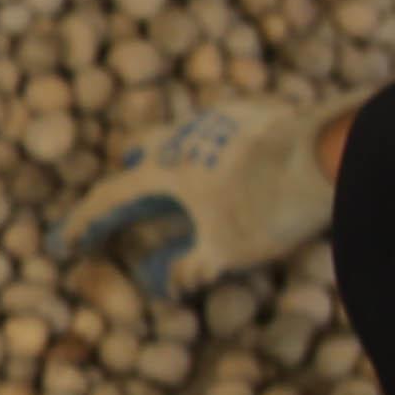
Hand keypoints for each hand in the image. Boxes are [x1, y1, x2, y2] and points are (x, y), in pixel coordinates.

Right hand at [52, 92, 352, 298]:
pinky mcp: (258, 112)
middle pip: (141, 151)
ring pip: (182, 136)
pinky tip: (238, 170)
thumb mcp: (225, 252)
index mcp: (165, 170)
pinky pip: (223, 131)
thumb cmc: (267, 207)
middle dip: (132, 175)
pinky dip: (218, 153)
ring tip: (192, 189)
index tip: (67, 242)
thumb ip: (191, 268)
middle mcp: (184, 137)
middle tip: (136, 203)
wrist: (327, 156)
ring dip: (178, 162)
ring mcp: (221, 119)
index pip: (111, 196)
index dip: (85, 222)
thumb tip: (172, 282)